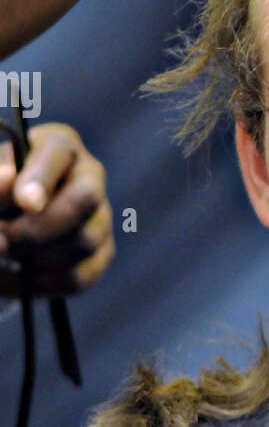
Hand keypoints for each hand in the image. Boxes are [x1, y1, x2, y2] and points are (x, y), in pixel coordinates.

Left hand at [0, 123, 114, 297]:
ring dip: (36, 255)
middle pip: (86, 200)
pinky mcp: (101, 255)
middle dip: (40, 227)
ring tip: (6, 252)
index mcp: (57, 146)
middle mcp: (88, 176)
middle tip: (2, 241)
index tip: (23, 202)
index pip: (59, 150)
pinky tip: (23, 272)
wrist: (3, 227)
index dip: (42, 177)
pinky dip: (44, 281)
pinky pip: (79, 276)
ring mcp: (100, 217)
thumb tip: (8, 181)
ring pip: (82, 242)